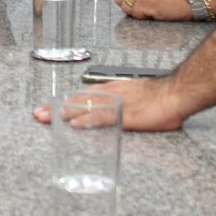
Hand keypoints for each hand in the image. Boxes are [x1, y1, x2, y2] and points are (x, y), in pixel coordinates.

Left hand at [33, 76, 188, 130]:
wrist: (177, 93)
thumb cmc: (161, 96)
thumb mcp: (137, 96)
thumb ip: (124, 104)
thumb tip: (118, 112)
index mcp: (113, 90)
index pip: (83, 95)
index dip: (65, 101)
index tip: (49, 106)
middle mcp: (110, 94)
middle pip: (77, 100)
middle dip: (56, 107)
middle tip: (38, 113)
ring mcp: (116, 104)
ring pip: (84, 107)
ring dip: (62, 113)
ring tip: (46, 118)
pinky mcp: (125, 115)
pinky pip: (101, 118)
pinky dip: (86, 121)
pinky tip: (74, 125)